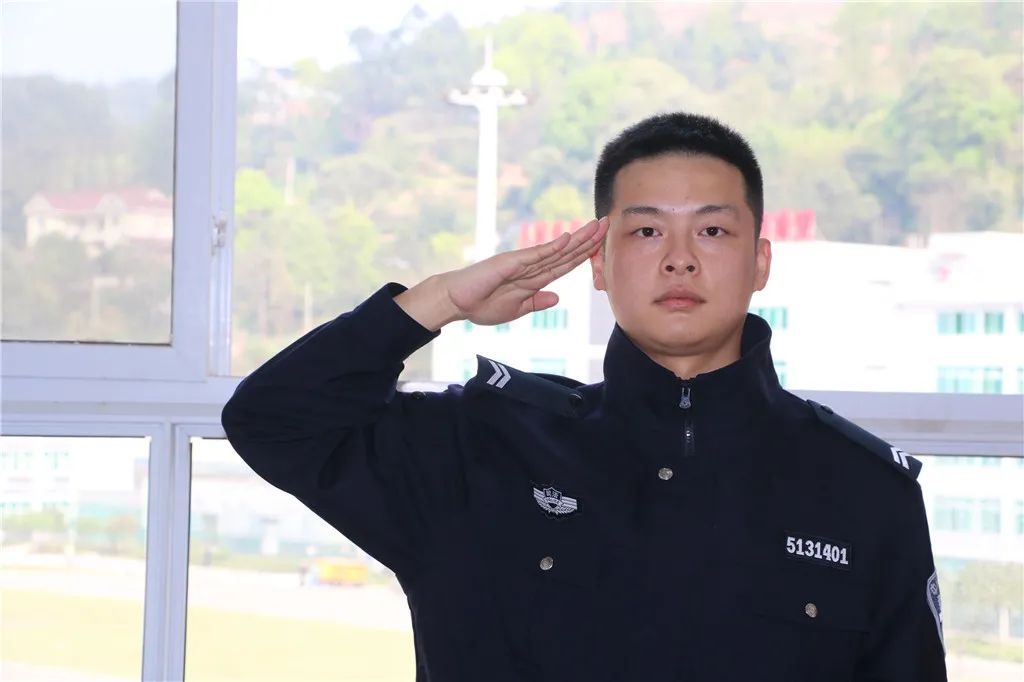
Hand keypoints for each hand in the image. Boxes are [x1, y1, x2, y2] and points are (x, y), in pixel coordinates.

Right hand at [395, 217, 608, 329]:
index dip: (584, 255)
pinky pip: (536, 255)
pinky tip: (569, 239)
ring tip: (596, 226)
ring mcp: (521, 262)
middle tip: (607, 223)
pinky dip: (553, 247)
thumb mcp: (516, 310)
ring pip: (556, 250)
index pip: (564, 265)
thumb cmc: (480, 305)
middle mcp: (530, 266)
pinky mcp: (510, 262)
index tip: (602, 245)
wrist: (455, 302)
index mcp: (533, 279)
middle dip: (588, 240)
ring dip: (577, 239)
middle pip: (565, 252)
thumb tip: (557, 298)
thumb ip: (536, 303)